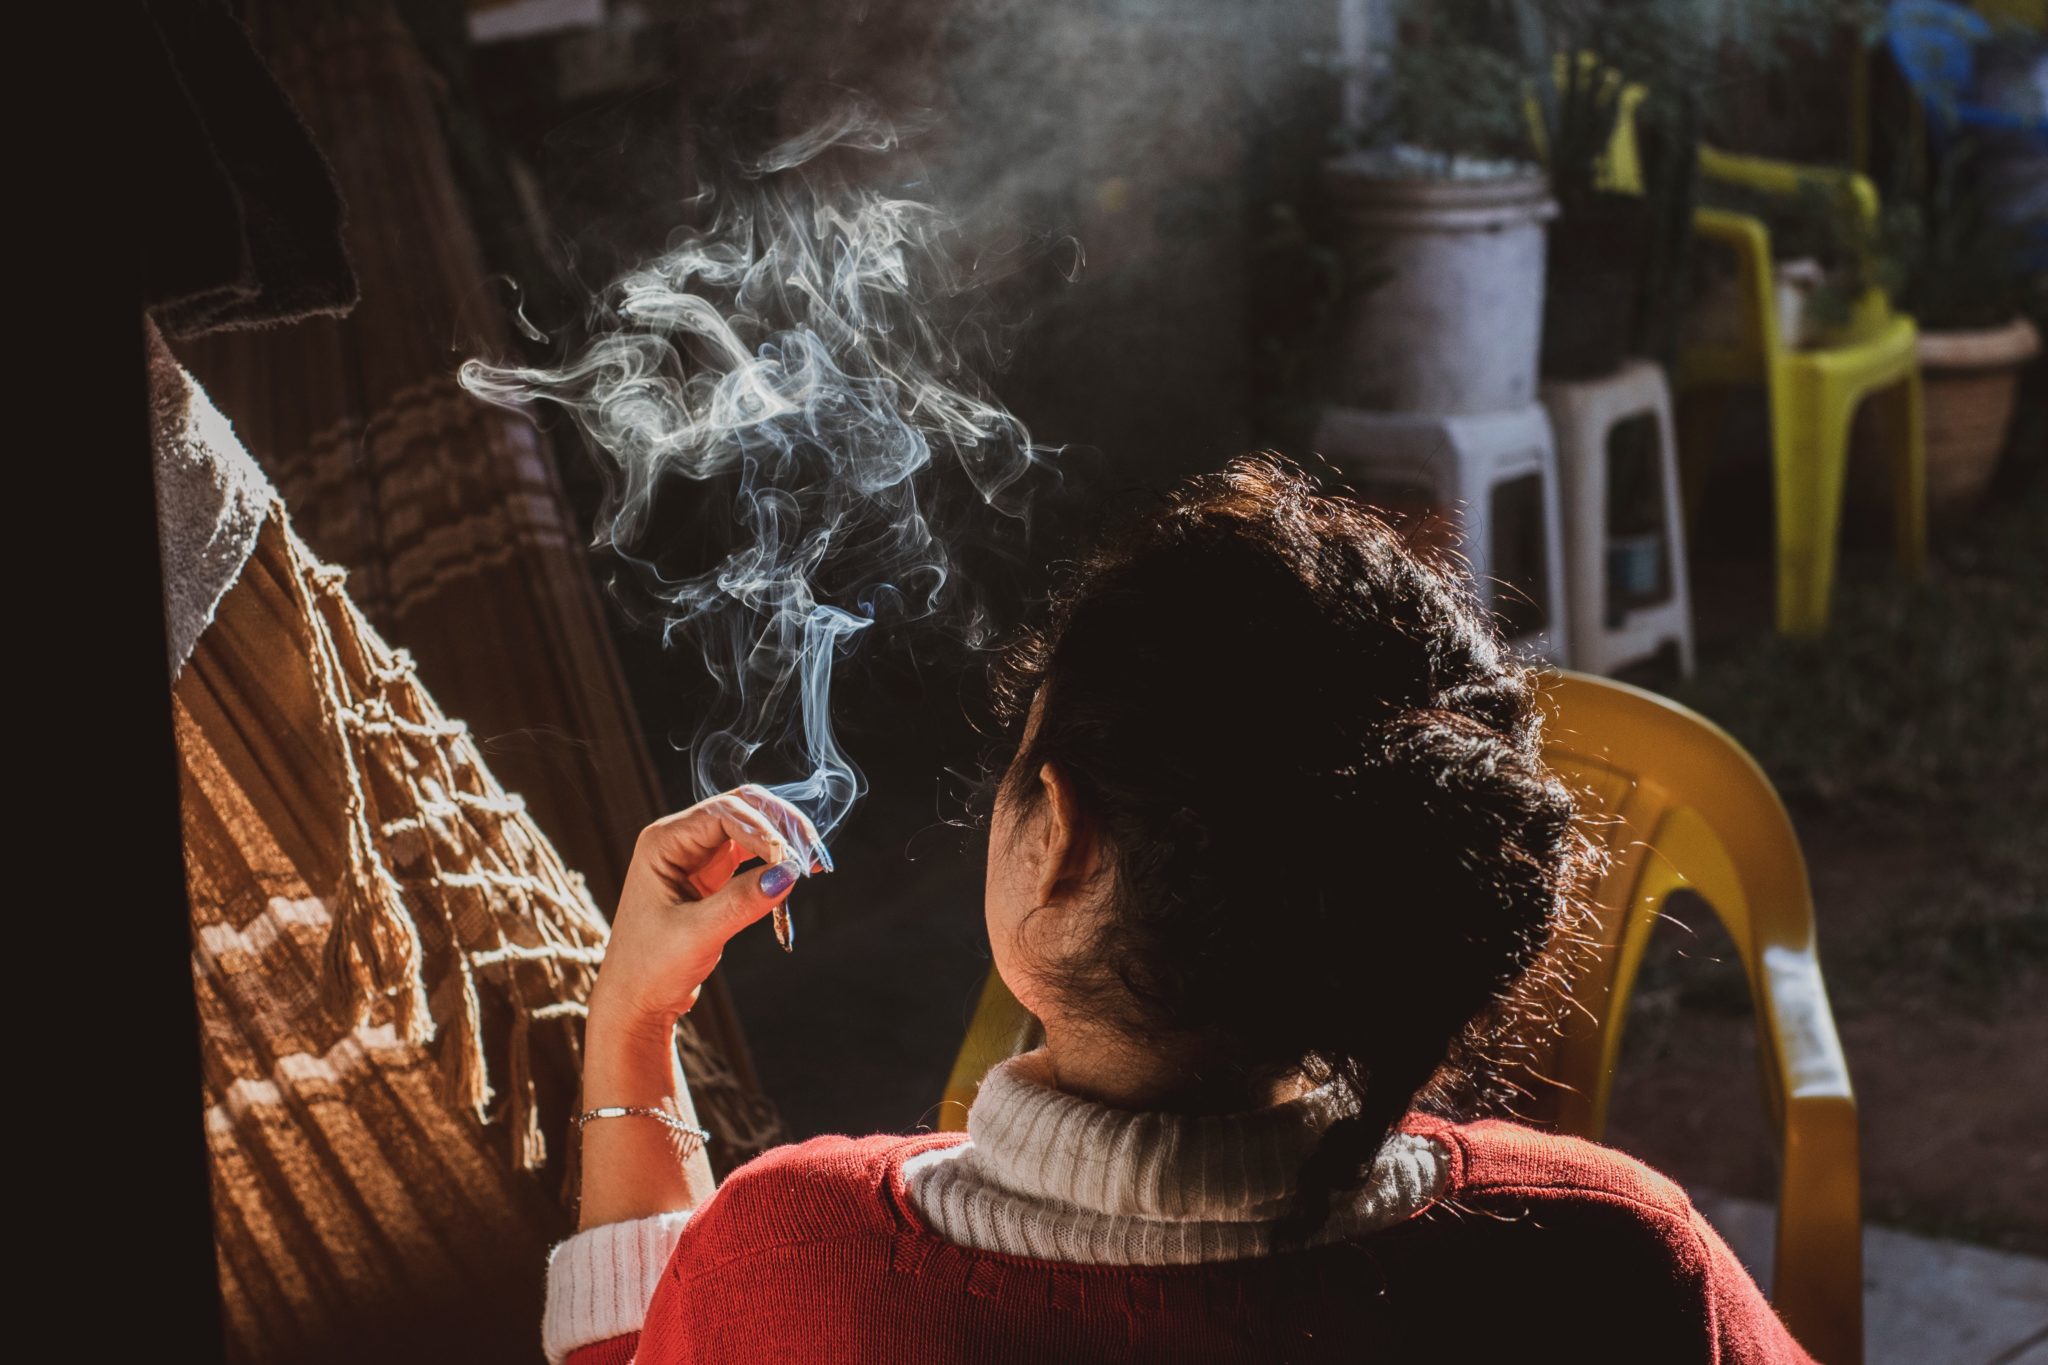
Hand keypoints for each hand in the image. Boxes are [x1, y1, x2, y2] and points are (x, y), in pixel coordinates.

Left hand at [587, 786, 826, 1034]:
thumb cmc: (650, 968)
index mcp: (662, 842)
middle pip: (741, 809)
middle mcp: (679, 840)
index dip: (762, 830)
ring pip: (751, 827)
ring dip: (783, 840)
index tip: (789, 860)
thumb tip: (789, 873)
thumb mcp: (696, 935)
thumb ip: (741, 902)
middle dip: (780, 826)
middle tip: (812, 853)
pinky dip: (776, 860)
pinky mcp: (713, 876)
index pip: (723, 814)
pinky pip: (752, 853)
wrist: (635, 1000)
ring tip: (812, 863)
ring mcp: (697, 856)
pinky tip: (796, 874)